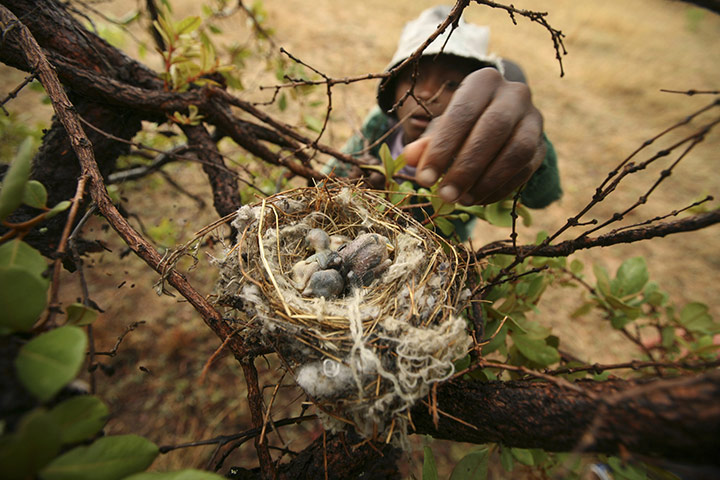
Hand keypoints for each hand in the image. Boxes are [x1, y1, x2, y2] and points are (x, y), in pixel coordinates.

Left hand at [403, 68, 545, 205]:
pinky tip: (479, 200)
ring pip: (517, 150)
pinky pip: (525, 169)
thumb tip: (409, 158)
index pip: (463, 112)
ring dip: (488, 180)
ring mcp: (533, 119)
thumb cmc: (464, 124)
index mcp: (484, 81)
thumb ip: (426, 143)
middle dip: (466, 167)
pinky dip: (501, 189)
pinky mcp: (542, 146)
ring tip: (462, 200)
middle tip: (445, 195)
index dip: (443, 148)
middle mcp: (514, 94)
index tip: (424, 179)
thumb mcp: (442, 128)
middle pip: (494, 129)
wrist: (503, 123)